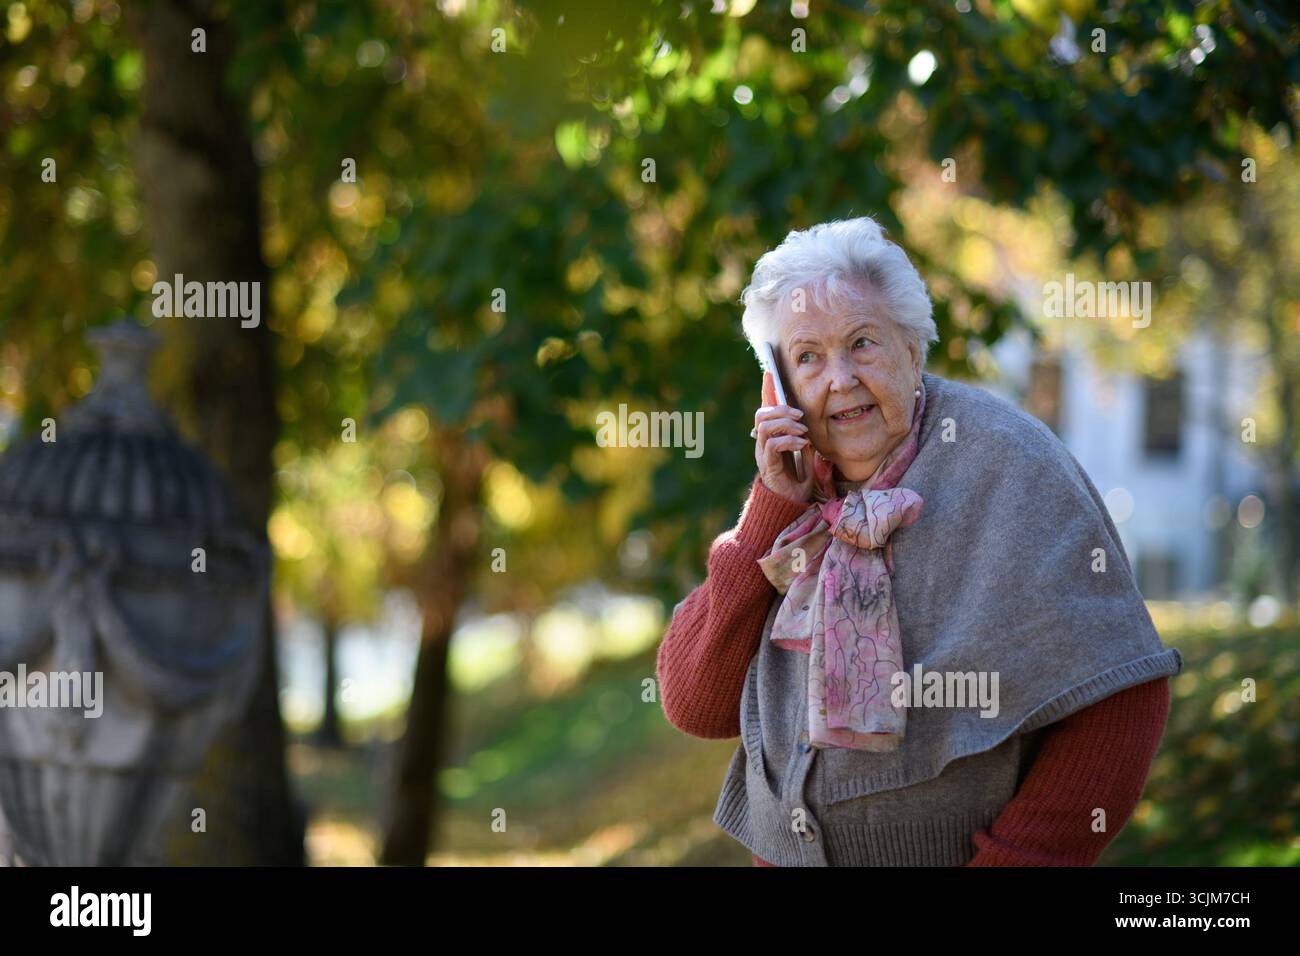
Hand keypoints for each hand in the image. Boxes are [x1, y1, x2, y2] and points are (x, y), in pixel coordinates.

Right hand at [754, 370, 814, 502]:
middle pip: (761, 414)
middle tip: (800, 416)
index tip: (770, 372)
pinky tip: (802, 445)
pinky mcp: (767, 466)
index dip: (766, 390)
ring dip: (785, 424)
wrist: (790, 507)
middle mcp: (763, 443)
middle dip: (780, 409)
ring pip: (764, 426)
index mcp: (771, 438)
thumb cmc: (797, 483)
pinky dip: (789, 441)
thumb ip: (804, 439)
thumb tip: (808, 425)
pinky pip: (772, 445)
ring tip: (803, 431)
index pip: (765, 409)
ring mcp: (763, 454)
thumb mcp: (805, 456)